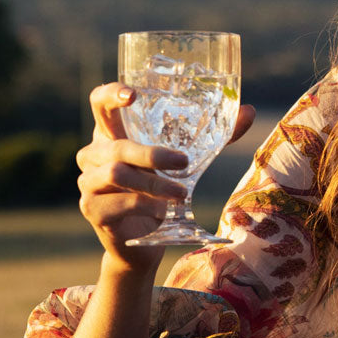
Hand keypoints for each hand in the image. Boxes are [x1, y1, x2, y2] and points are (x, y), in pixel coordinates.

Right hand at [77, 84, 255, 268]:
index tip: (134, 95)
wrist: (143, 243)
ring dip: (154, 183)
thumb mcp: (186, 162)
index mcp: (112, 133)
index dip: (111, 94)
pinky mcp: (91, 209)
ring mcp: (88, 182)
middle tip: (184, 162)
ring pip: (118, 173)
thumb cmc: (161, 191)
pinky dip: (145, 205)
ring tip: (181, 194)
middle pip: (117, 145)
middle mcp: (93, 154)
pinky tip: (161, 211)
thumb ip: (215, 136)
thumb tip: (249, 111)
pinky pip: (119, 202)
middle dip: (152, 153)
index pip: (98, 102)